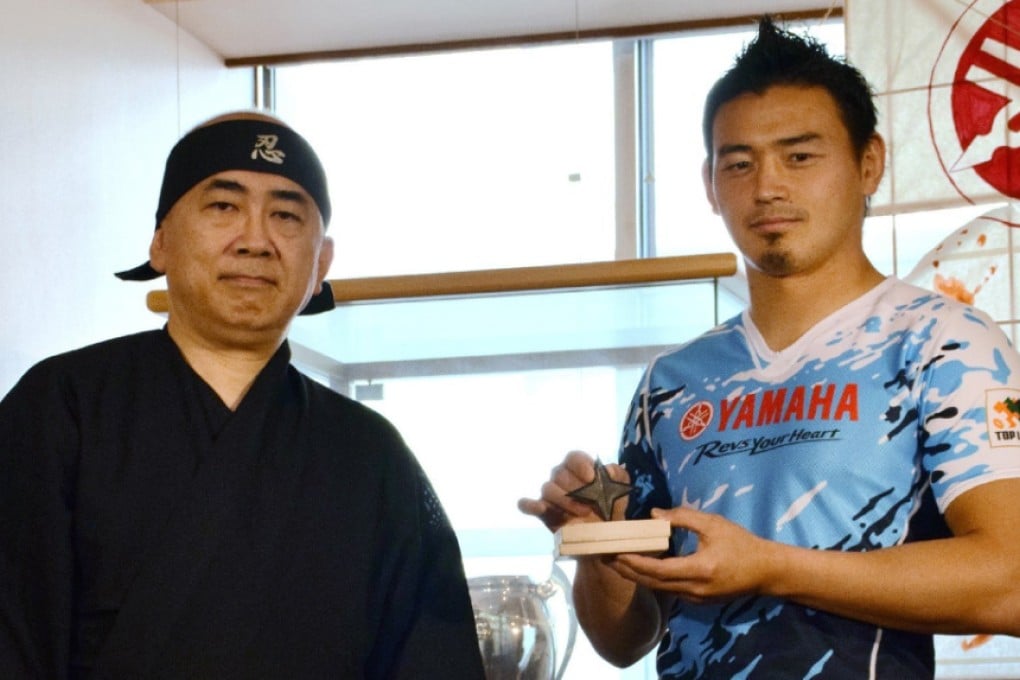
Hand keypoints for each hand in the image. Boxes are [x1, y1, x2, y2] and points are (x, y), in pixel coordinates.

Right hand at [517, 450, 630, 532]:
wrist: (605, 534)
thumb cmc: (611, 507)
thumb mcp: (620, 488)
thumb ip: (617, 474)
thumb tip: (606, 470)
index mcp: (578, 467)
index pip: (573, 457)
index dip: (581, 465)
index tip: (592, 478)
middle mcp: (561, 477)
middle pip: (560, 473)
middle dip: (576, 488)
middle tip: (592, 503)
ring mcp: (550, 495)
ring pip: (547, 488)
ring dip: (564, 500)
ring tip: (583, 513)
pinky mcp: (542, 512)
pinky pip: (526, 504)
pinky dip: (529, 505)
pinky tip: (540, 508)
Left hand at [609, 506, 776, 603]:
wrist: (766, 571)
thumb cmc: (741, 543)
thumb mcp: (713, 524)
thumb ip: (682, 518)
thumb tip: (653, 514)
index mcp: (699, 569)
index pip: (658, 570)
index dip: (635, 563)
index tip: (615, 552)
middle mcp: (694, 589)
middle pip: (653, 584)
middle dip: (627, 571)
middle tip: (606, 558)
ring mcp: (696, 599)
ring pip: (659, 589)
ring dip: (637, 577)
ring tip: (617, 563)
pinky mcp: (698, 601)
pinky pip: (669, 591)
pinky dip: (653, 580)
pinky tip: (642, 568)